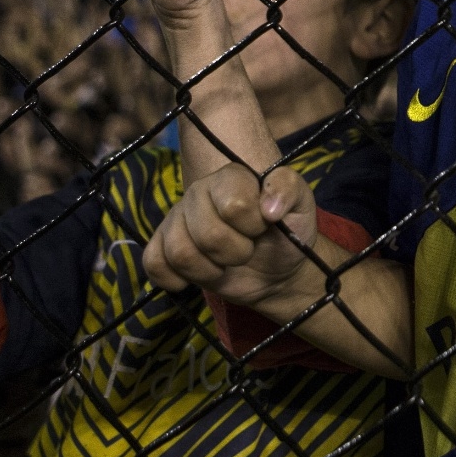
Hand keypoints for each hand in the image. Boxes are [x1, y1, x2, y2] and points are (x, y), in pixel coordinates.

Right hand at [144, 162, 320, 311]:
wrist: (277, 269)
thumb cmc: (288, 233)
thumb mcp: (302, 207)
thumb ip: (289, 190)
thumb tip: (267, 207)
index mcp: (231, 177)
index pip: (233, 205)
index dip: (252, 226)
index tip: (264, 226)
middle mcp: (199, 192)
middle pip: (206, 234)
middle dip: (236, 253)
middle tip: (247, 249)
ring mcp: (177, 220)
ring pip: (180, 252)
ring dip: (211, 270)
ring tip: (226, 263)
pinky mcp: (163, 247)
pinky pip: (153, 263)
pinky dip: (176, 279)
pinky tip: (199, 275)